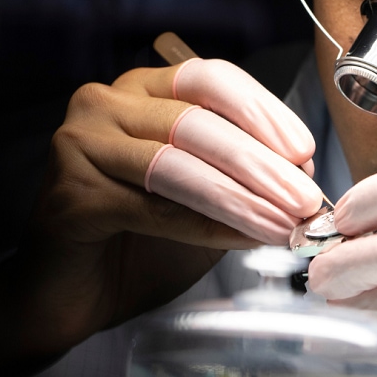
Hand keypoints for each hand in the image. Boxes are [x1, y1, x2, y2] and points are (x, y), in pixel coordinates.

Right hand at [0, 58, 322, 376]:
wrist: (78, 297)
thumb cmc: (143, 246)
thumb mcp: (208, 204)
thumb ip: (243, 182)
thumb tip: (301, 173)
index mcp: (141, 93)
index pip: (210, 80)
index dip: (263, 111)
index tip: (304, 150)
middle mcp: (105, 104)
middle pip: (198, 120)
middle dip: (262, 163)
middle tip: (305, 199)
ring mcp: (82, 144)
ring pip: (178, 160)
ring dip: (242, 195)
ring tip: (285, 223)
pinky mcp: (71, 193)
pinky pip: (154, 206)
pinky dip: (205, 226)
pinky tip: (244, 239)